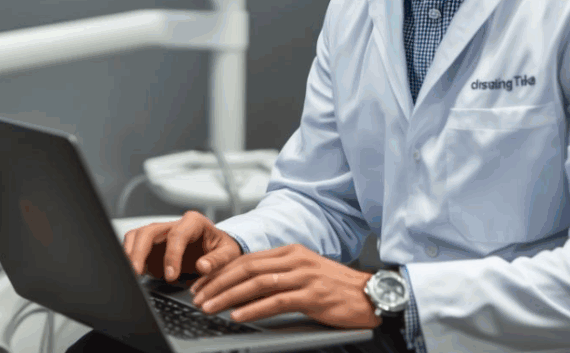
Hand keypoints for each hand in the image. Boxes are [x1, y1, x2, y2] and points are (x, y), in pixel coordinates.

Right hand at [123, 210, 243, 282]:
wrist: (217, 250)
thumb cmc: (222, 249)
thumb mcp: (229, 254)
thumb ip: (217, 260)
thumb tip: (203, 266)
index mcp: (194, 222)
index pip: (177, 235)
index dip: (171, 255)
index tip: (171, 276)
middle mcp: (173, 225)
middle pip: (149, 232)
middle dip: (140, 251)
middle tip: (137, 273)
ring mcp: (160, 235)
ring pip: (137, 236)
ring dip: (130, 253)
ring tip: (130, 273)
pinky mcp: (151, 247)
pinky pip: (134, 246)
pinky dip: (129, 257)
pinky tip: (131, 273)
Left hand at [188, 243, 381, 329]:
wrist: (371, 294)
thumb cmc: (337, 288)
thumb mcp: (305, 274)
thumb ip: (279, 276)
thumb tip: (246, 290)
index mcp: (291, 252)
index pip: (247, 259)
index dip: (221, 272)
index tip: (202, 285)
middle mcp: (295, 259)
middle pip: (247, 268)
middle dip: (218, 283)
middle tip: (197, 297)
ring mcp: (304, 276)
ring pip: (256, 283)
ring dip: (229, 296)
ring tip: (210, 308)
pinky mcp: (312, 295)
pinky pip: (276, 301)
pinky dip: (253, 308)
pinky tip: (237, 316)